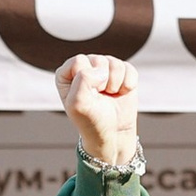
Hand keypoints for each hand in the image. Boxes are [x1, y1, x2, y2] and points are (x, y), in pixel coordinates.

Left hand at [57, 53, 140, 169]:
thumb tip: (102, 70)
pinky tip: (121, 94)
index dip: (87, 80)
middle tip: (99, 97)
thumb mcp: (78, 104)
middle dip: (102, 83)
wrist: (112, 134)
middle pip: (98, 61)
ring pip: (115, 64)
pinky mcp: (121, 72)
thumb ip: (82, 80)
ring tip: (109, 96)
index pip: (79, 61)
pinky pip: (129, 69)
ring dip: (115, 85)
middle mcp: (84, 67)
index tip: (88, 96)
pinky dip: (128, 85)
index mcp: (66, 74)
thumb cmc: (91, 121)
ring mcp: (104, 68)